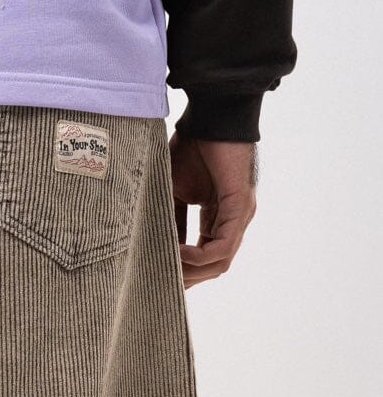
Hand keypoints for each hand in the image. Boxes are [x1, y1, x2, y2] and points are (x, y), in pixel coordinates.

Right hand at [169, 133, 257, 287]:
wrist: (211, 114)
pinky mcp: (240, 208)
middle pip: (212, 268)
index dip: (182, 271)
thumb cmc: (192, 146)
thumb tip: (158, 247)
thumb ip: (170, 220)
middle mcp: (233, 221)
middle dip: (186, 279)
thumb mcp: (174, 191)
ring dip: (191, 272)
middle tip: (157, 281)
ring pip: (218, 264)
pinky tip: (177, 253)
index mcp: (219, 218)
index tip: (156, 276)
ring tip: (166, 269)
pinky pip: (220, 248)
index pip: (204, 258)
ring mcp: (239, 216)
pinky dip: (198, 257)